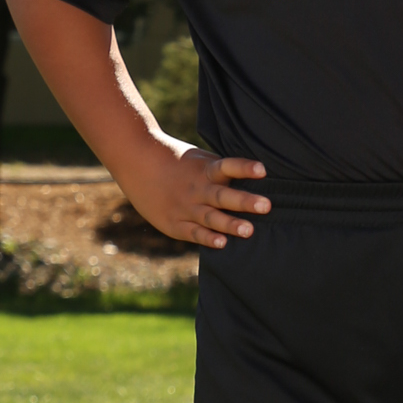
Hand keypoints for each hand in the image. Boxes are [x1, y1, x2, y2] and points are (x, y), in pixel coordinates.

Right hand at [122, 141, 268, 247]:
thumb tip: (257, 178)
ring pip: (211, 217)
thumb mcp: (199, 160)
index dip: (245, 168)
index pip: (228, 167)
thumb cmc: (176, 162)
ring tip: (249, 230)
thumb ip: (222, 172)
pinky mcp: (175, 223)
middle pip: (223, 196)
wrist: (136, 161)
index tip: (263, 170)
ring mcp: (185, 207)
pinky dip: (207, 238)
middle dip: (245, 202)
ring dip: (230, 224)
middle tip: (267, 206)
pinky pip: (194, 232)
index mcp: (205, 170)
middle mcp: (197, 189)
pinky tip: (222, 243)